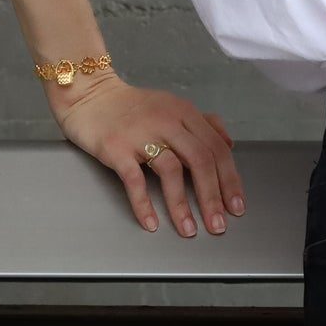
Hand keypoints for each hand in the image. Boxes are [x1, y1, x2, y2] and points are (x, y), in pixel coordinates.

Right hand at [49, 72, 244, 237]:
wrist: (89, 95)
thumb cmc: (132, 106)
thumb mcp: (172, 106)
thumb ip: (203, 123)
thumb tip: (229, 144)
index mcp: (185, 113)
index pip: (217, 148)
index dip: (230, 179)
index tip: (236, 206)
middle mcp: (167, 121)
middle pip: (200, 160)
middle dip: (212, 196)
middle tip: (218, 225)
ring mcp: (141, 134)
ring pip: (171, 171)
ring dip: (182, 205)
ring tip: (188, 230)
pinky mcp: (116, 148)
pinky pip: (134, 180)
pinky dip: (144, 204)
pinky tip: (152, 223)